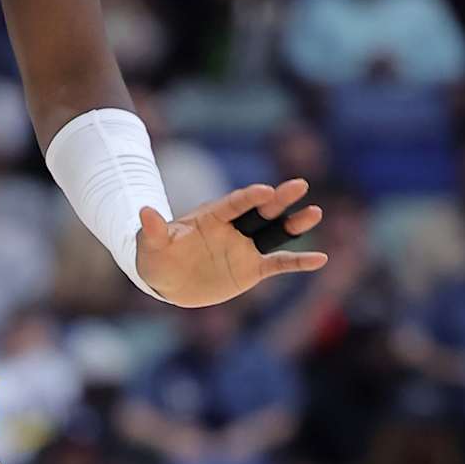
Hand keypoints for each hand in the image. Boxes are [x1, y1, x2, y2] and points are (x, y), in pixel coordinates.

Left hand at [136, 178, 327, 307]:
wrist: (166, 280)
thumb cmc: (156, 256)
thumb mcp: (151, 244)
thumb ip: (153, 229)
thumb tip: (143, 211)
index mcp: (211, 217)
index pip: (233, 203)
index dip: (248, 197)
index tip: (265, 190)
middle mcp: (232, 228)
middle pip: (260, 211)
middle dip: (279, 198)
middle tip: (300, 184)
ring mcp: (244, 247)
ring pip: (275, 232)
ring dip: (295, 223)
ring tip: (315, 211)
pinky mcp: (251, 268)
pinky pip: (279, 263)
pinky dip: (299, 261)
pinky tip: (321, 258)